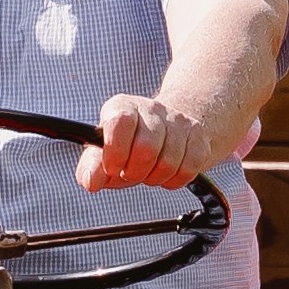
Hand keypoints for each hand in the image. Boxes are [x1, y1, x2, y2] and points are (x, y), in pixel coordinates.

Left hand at [79, 89, 208, 195]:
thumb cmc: (126, 145)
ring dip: (154, 178)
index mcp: (122, 107)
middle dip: (135, 172)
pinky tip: (166, 172)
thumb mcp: (103, 153)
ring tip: (147, 171)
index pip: (121, 122)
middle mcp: (152, 108)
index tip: (112, 168)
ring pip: (169, 162)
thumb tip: (91, 182)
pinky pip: (189, 169)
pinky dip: (174, 180)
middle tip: (130, 173)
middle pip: (147, 148)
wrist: (164, 132)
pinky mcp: (198, 137)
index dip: (116, 151)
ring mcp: (178, 121)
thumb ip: (91, 167)